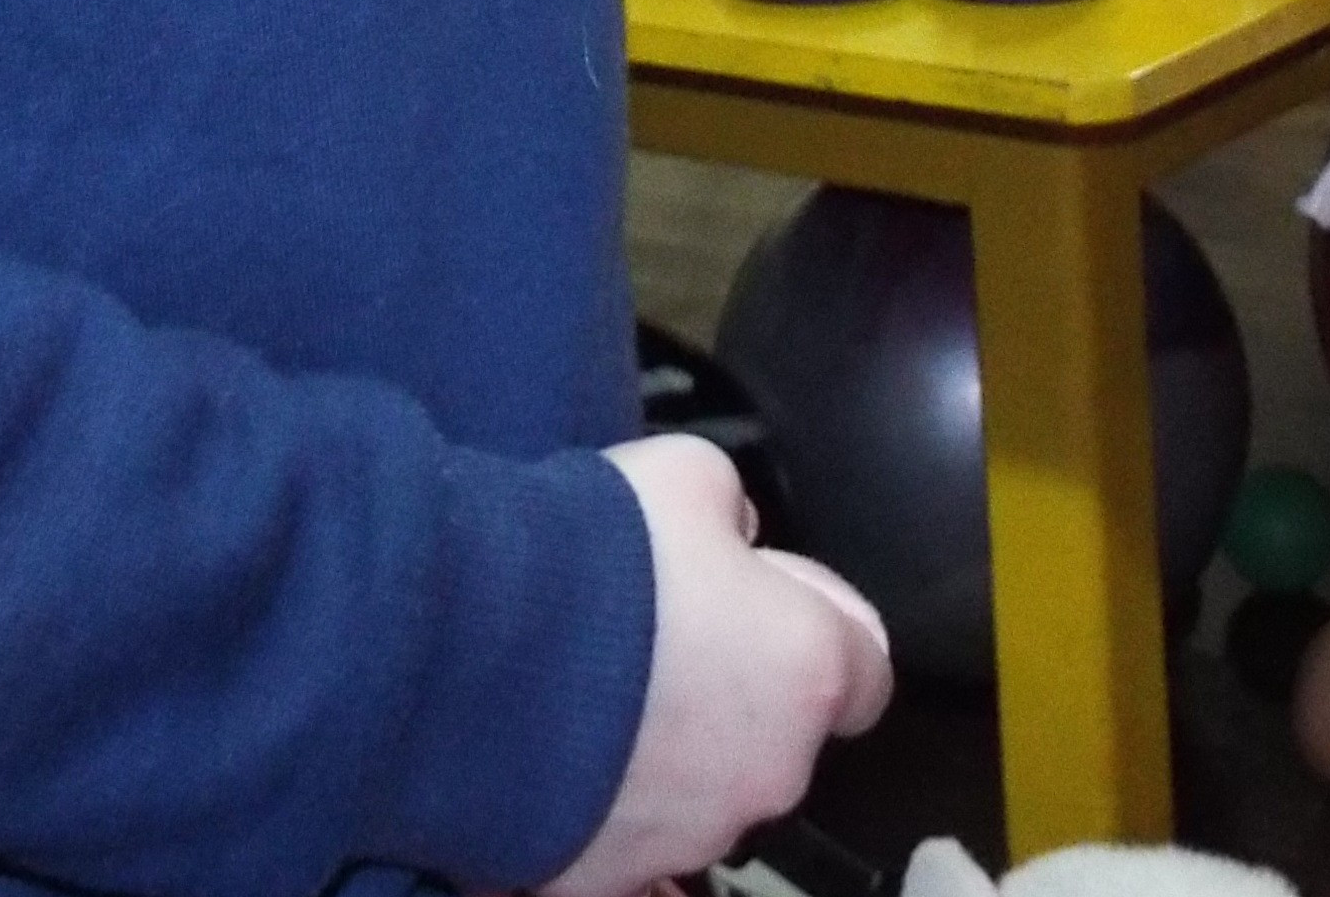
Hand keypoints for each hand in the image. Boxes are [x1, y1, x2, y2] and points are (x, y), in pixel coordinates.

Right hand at [543, 437, 890, 896]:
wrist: (466, 646)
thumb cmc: (597, 554)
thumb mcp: (687, 473)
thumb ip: (731, 514)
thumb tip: (730, 540)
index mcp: (811, 673)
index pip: (863, 672)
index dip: (809, 632)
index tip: (756, 607)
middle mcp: (770, 773)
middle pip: (770, 737)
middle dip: (726, 695)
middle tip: (648, 640)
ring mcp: (689, 839)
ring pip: (694, 793)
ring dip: (657, 751)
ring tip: (580, 691)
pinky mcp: (606, 880)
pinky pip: (615, 839)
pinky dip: (592, 805)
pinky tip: (543, 750)